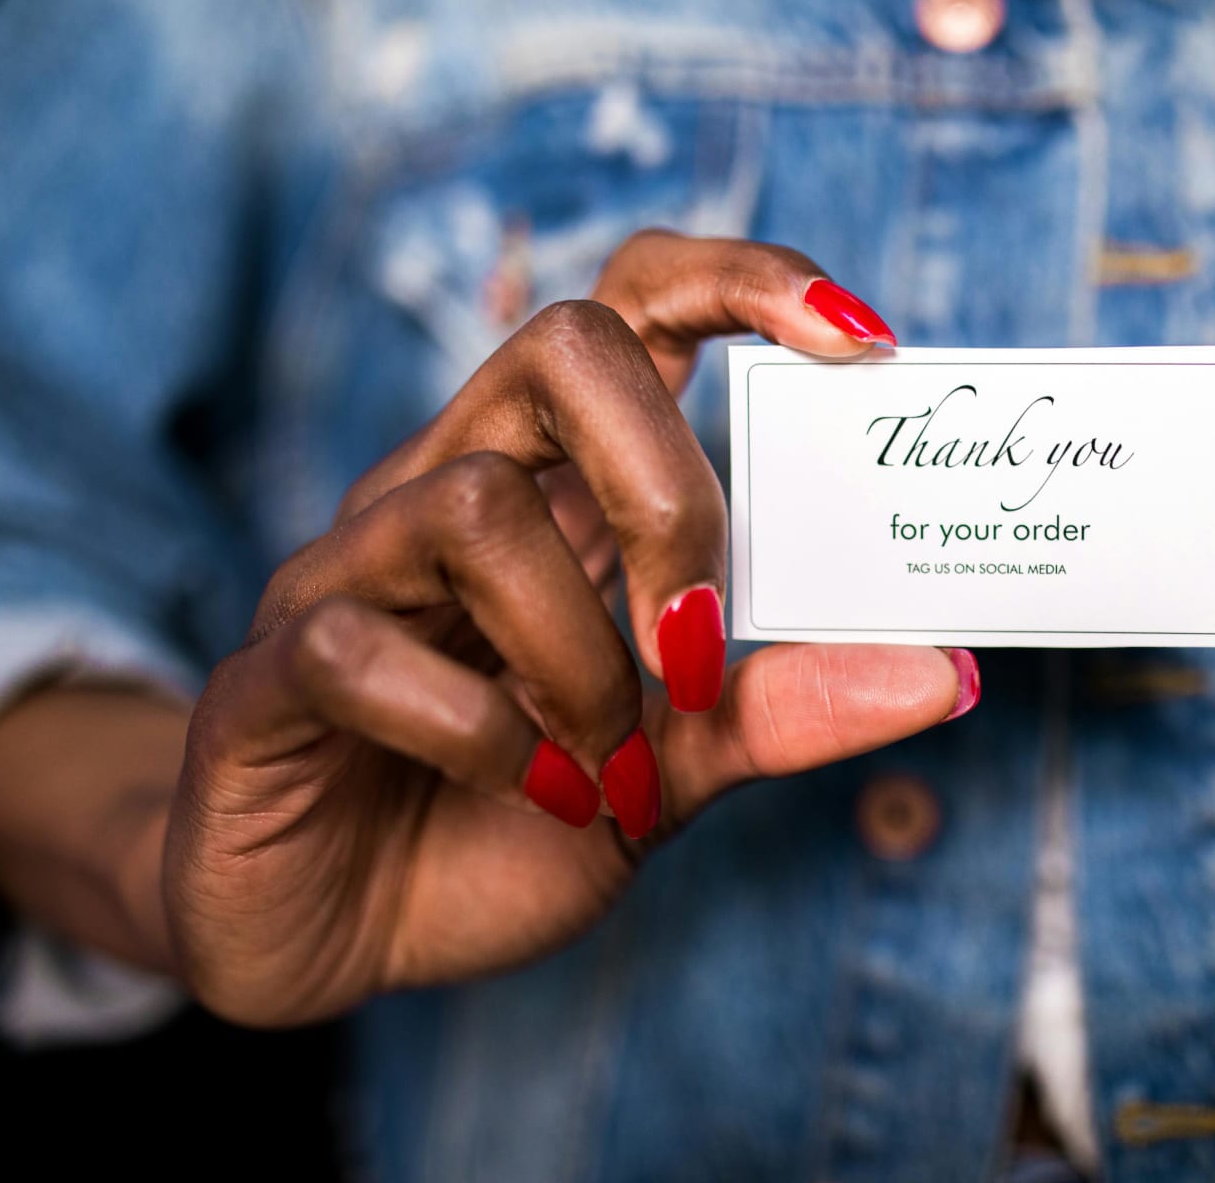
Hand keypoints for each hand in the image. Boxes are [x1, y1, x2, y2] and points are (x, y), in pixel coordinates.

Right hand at [163, 234, 965, 1026]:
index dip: (744, 279)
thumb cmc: (508, 820)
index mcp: (556, 488)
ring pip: (476, 502)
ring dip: (578, 658)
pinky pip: (360, 648)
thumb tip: (944, 672)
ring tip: (604, 766)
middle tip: (693, 645)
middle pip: (564, 347)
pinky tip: (522, 790)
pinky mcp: (269, 673)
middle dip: (669, 494)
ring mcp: (351, 570)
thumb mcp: (673, 771)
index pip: (633, 302)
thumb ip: (780, 711)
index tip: (862, 336)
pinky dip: (476, 735)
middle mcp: (451, 489)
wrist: (335, 935)